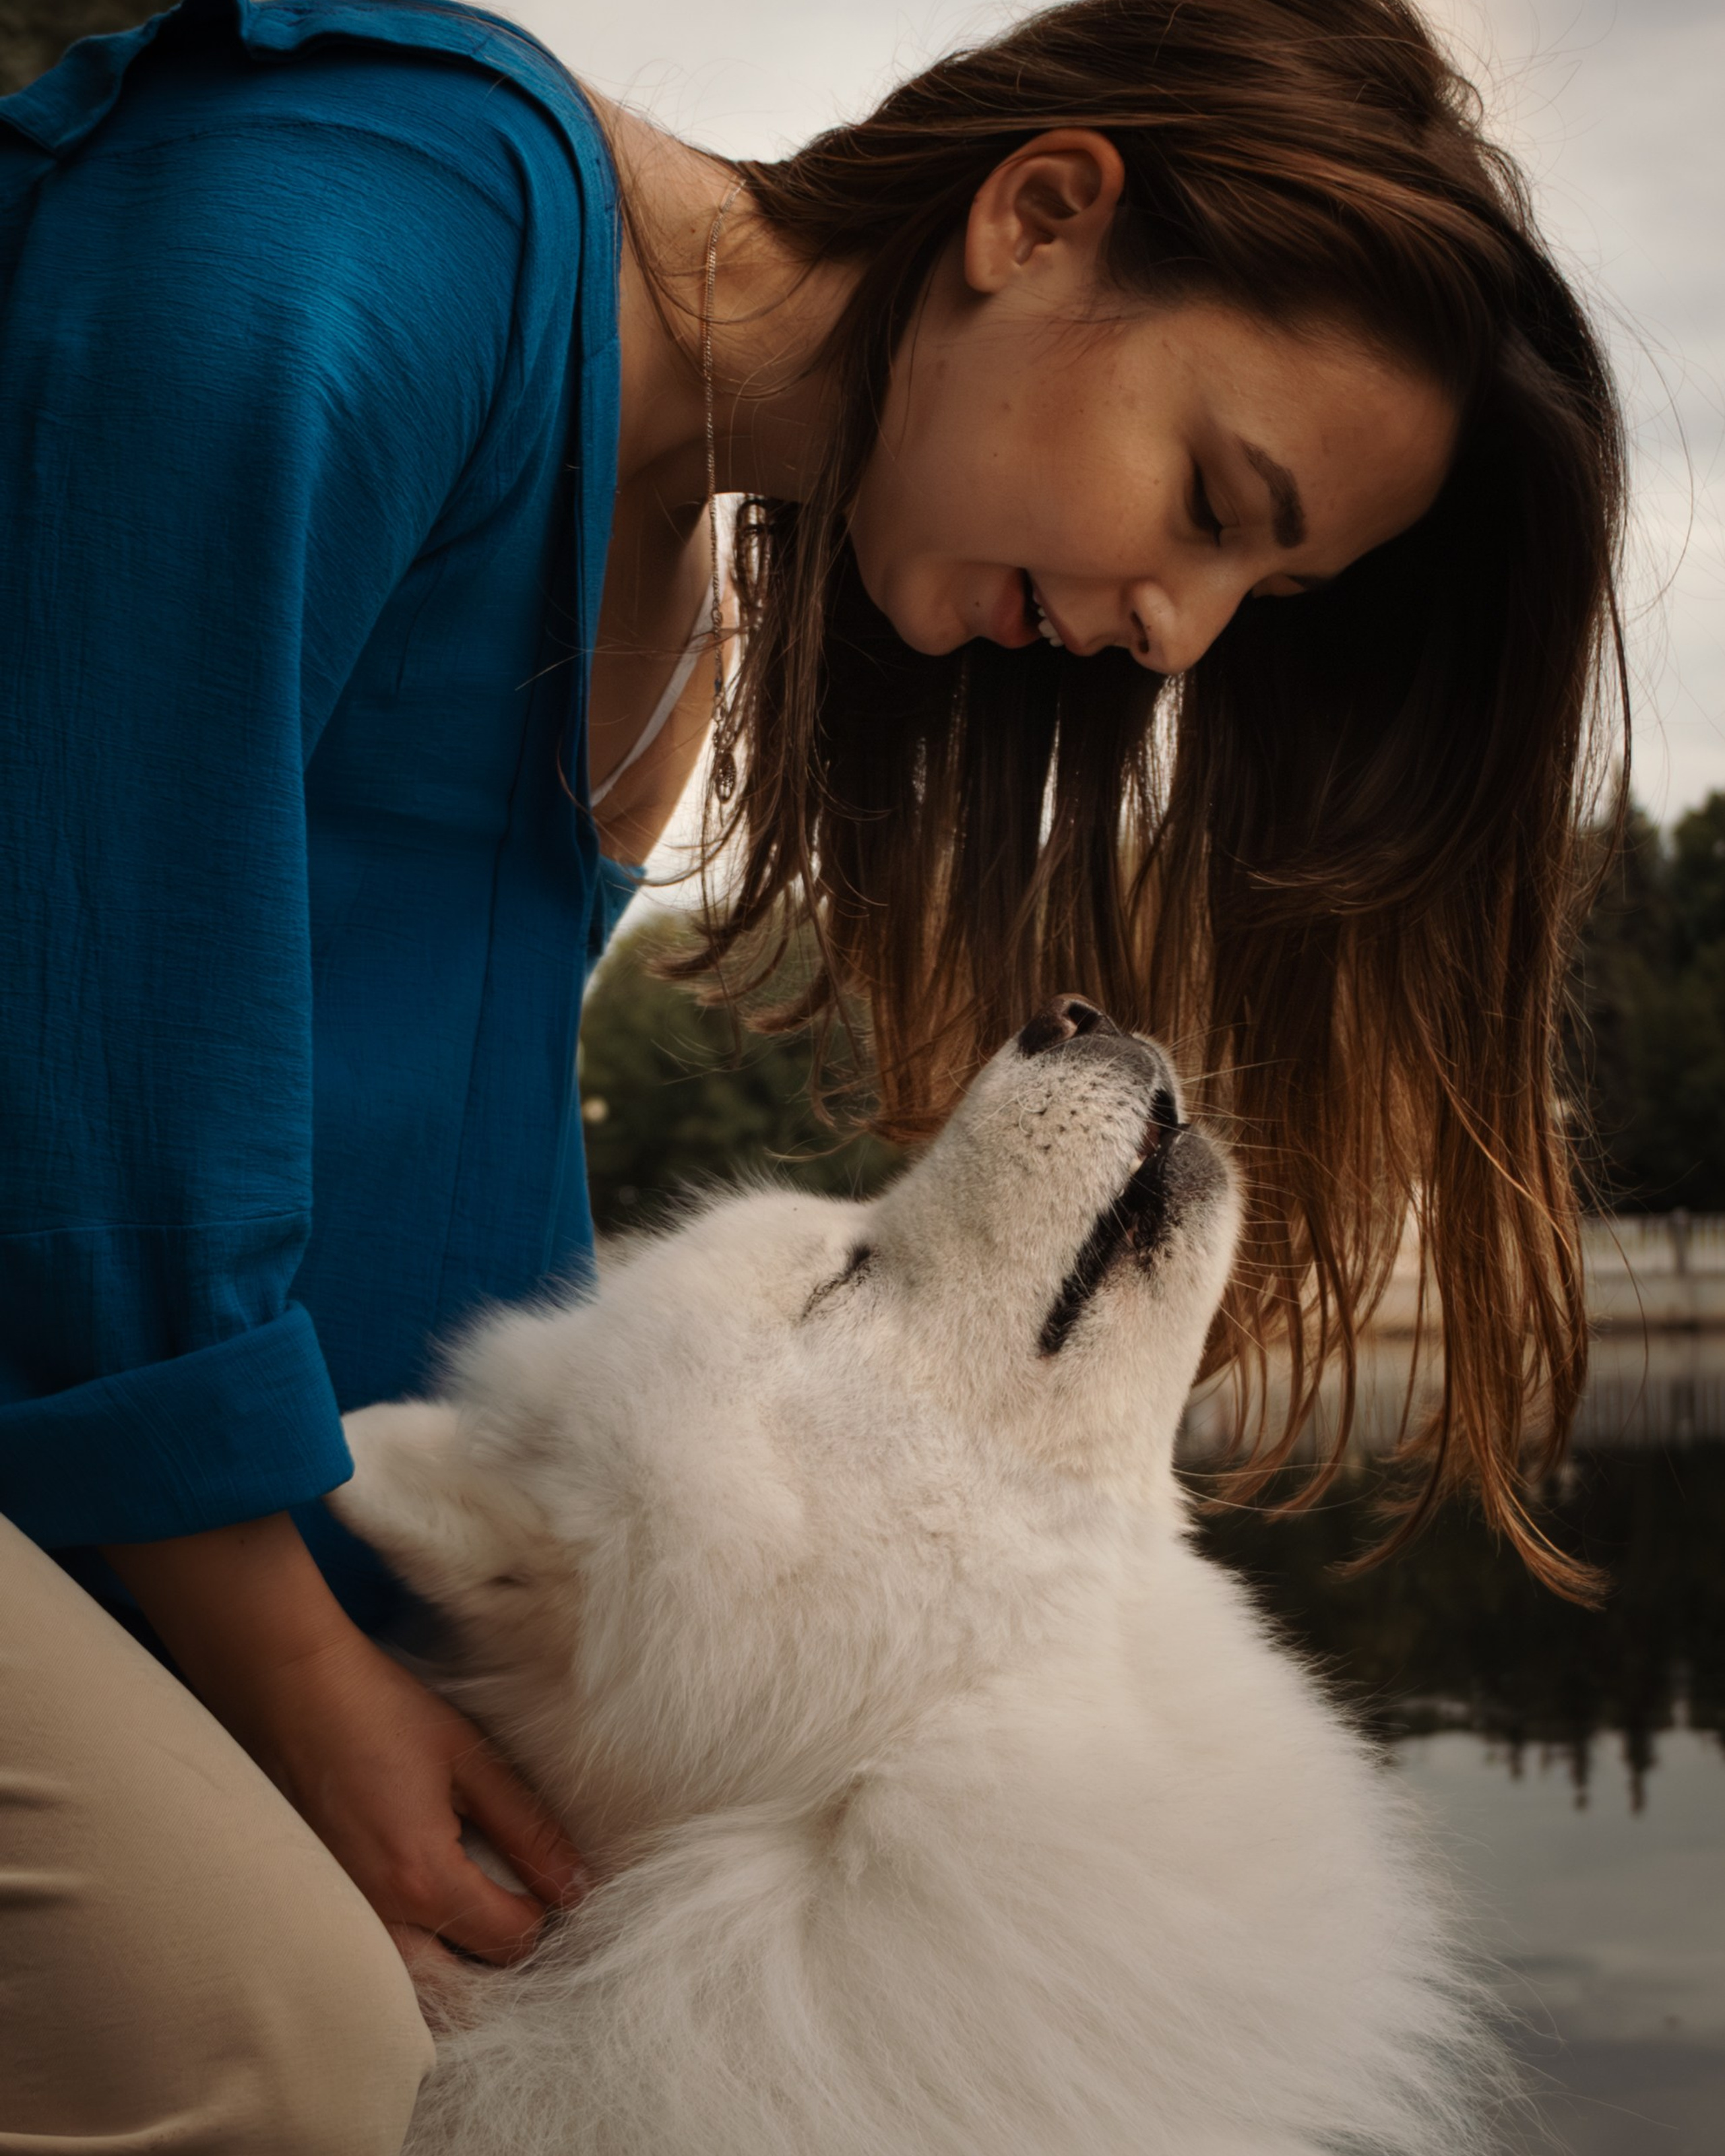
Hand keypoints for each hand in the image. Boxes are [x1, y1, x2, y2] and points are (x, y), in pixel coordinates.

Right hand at [219, 1624, 587, 1965]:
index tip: (548, 1883)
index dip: (544, 1916)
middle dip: (501, 1961)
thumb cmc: (379, 1712)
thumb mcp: (468, 1759)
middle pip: (461, 1990)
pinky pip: (375, 1964)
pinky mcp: (316, 1909)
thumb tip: (575, 1885)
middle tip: (521, 1910)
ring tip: (480, 1919)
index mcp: (421, 1877)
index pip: (509, 1942)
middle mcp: (376, 1917)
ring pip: (413, 1989)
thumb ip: (526, 1828)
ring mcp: (339, 1919)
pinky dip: (412, 1962)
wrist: (288, 1690)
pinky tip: (429, 1920)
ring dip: (456, 1971)